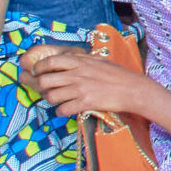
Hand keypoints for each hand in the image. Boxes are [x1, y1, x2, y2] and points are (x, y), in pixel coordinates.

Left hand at [25, 44, 154, 119]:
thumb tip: (67, 60)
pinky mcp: (85, 103)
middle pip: (45, 80)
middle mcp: (77, 74)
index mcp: (80, 61)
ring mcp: (80, 89)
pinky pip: (62, 109)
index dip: (39, 68)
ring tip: (58, 100)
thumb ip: (81, 60)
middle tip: (47, 89)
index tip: (37, 73)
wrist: (132, 89)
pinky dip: (61, 111)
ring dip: (51, 100)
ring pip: (51, 96)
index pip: (50, 61)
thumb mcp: (98, 61)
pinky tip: (66, 109)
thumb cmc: (117, 74)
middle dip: (42, 86)